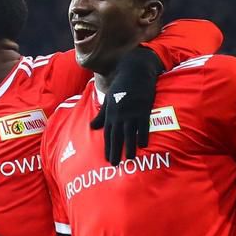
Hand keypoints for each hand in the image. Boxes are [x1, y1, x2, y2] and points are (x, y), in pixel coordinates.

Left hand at [90, 46, 162, 164]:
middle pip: (117, 136)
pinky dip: (143, 134)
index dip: (107, 147)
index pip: (108, 134)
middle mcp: (120, 115)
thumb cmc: (121, 86)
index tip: (107, 159)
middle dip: (115, 150)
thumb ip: (101, 115)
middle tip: (114, 164)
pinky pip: (143, 124)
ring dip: (129, 146)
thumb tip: (92, 127)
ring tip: (129, 158)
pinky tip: (143, 145)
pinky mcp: (143, 108)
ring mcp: (131, 112)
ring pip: (129, 132)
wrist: (134, 72)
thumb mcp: (109, 100)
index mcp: (111, 113)